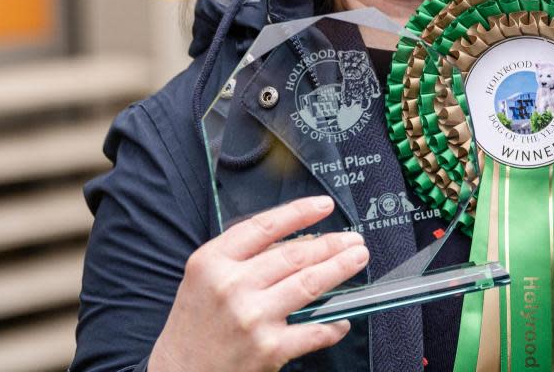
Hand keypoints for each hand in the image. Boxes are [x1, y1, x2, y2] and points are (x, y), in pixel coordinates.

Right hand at [149, 196, 368, 371]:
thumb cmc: (196, 324)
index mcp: (213, 262)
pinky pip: (313, 330)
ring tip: (357, 258)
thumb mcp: (206, 278)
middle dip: (332, 243)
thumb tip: (301, 241)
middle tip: (353, 239)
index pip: (265, 226)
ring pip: (310, 284)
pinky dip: (333, 323)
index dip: (300, 212)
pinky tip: (342, 317)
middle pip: (295, 254)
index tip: (324, 205)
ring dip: (340, 268)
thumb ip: (244, 257)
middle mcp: (232, 286)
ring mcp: (252, 317)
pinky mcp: (269, 348)